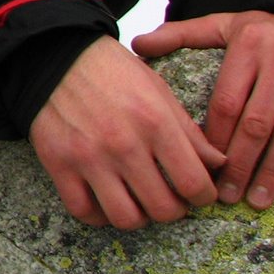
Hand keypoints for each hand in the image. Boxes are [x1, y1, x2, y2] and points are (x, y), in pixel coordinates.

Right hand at [28, 38, 223, 228]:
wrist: (55, 55)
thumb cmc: (112, 70)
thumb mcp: (158, 90)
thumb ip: (189, 131)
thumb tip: (218, 164)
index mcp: (155, 123)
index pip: (194, 183)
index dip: (204, 197)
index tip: (199, 194)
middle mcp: (124, 144)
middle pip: (163, 209)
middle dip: (174, 210)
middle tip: (171, 199)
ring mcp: (89, 157)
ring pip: (125, 218)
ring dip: (139, 217)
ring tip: (139, 203)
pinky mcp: (59, 163)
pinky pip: (83, 211)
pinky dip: (98, 215)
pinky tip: (106, 202)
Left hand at [134, 10, 273, 206]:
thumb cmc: (270, 30)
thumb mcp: (227, 25)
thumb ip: (183, 35)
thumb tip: (137, 45)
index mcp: (249, 45)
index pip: (226, 101)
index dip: (214, 138)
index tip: (203, 166)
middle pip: (257, 123)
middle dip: (240, 164)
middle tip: (225, 196)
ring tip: (258, 200)